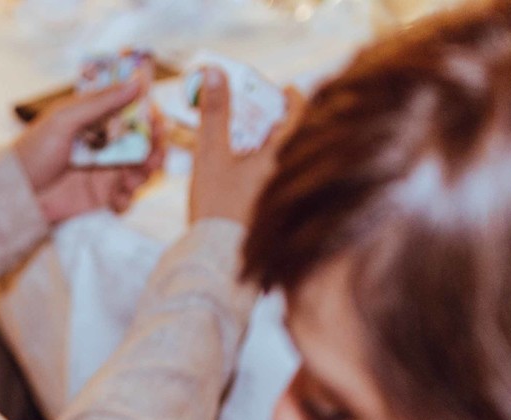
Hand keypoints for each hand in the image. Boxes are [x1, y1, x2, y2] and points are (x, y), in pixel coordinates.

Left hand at [13, 77, 165, 225]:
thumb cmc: (32, 151)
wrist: (14, 193)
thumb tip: (136, 82)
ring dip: (145, 174)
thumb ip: (101, 102)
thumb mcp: (65, 120)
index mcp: (97, 120)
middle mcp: (105, 143)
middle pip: (144, 142)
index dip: (150, 116)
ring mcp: (104, 170)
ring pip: (140, 170)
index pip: (133, 112)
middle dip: (155, 148)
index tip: (157, 121)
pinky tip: (117, 200)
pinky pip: (125, 198)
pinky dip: (126, 199)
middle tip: (154, 154)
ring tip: (133, 179)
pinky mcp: (100, 196)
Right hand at [188, 66, 302, 226]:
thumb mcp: (210, 153)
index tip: (289, 89)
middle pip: (295, 141)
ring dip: (273, 151)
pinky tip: (249, 180)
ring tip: (254, 146)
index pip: (300, 116)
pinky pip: (279, 187)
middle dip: (281, 125)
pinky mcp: (275, 218)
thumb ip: (214, 112)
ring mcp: (284, 199)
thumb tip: (215, 72)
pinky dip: (268, 175)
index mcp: (281, 157)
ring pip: (286, 165)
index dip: (295, 98)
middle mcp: (290, 177)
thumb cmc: (217, 205)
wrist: (217, 258)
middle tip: (266, 115)